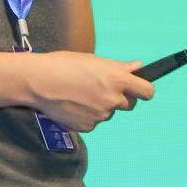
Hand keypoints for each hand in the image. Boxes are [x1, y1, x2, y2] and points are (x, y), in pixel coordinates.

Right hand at [23, 51, 153, 132]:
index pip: (147, 91)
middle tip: (102, 88)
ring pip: (109, 112)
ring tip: (80, 93)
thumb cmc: (64, 64)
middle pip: (130, 104)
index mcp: (116, 80)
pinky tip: (73, 103)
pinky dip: (87, 114)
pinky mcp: (89, 127)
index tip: (138, 87)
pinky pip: (94, 121)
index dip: (143, 89)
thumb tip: (137, 66)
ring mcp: (101, 116)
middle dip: (121, 97)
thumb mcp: (93, 60)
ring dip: (101, 105)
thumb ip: (118, 66)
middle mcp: (112, 100)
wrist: (38, 81)